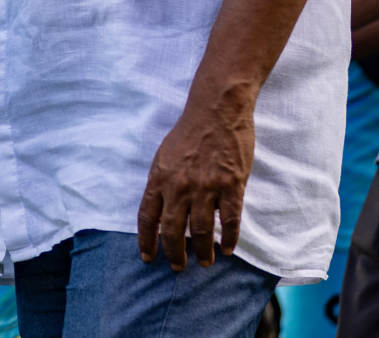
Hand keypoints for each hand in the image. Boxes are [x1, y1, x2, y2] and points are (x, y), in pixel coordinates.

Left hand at [136, 99, 254, 270]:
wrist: (216, 111)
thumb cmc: (189, 132)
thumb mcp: (164, 156)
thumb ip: (163, 182)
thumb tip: (162, 208)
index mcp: (159, 177)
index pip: (147, 217)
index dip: (147, 240)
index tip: (148, 257)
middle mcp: (179, 186)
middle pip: (172, 230)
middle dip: (174, 253)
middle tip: (178, 268)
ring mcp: (206, 187)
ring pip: (200, 230)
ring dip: (202, 251)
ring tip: (205, 262)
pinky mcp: (231, 185)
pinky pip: (229, 220)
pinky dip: (228, 238)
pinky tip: (227, 248)